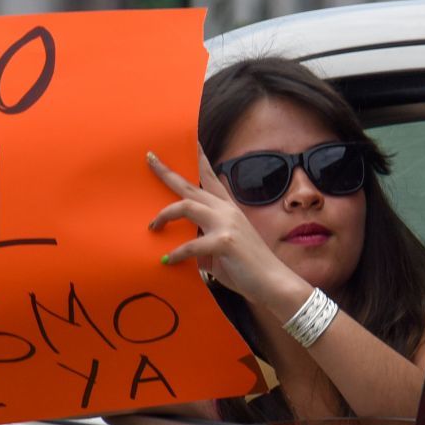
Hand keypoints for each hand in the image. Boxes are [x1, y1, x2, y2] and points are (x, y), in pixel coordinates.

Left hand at [147, 152, 309, 315]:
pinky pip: (190, 244)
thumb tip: (187, 244)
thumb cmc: (249, 269)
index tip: (190, 141)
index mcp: (229, 210)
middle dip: (167, 172)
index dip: (199, 159)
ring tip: (152, 227)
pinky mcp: (224, 241)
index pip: (211, 178)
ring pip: (186, 206)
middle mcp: (227, 211)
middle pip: (191, 185)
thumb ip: (207, 239)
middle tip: (150, 159)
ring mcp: (226, 224)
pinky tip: (168, 261)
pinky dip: (176, 254)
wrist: (274, 283)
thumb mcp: (225, 248)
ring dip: (164, 215)